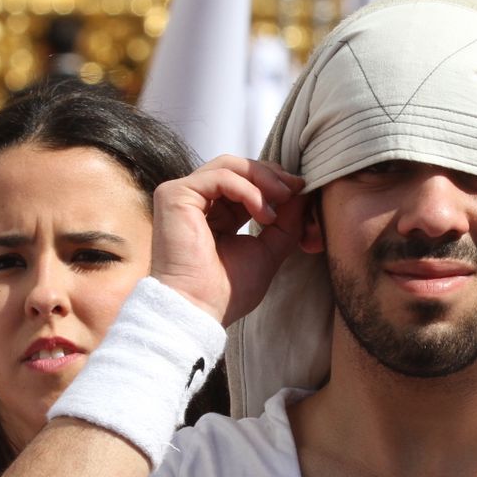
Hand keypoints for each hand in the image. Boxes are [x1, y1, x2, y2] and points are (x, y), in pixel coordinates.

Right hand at [150, 155, 305, 324]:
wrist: (199, 310)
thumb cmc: (227, 291)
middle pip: (238, 167)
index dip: (274, 182)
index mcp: (216, 214)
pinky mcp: (174, 195)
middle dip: (272, 176)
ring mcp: (183, 196)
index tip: (301, 190)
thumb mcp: (268, 251)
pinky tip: (264, 213)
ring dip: (263, 180)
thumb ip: (285, 222)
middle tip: (296, 189)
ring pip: (229, 166)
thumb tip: (302, 191)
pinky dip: (248, 190)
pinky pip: (220, 177)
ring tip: (283, 201)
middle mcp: (198, 202)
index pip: (245, 182)